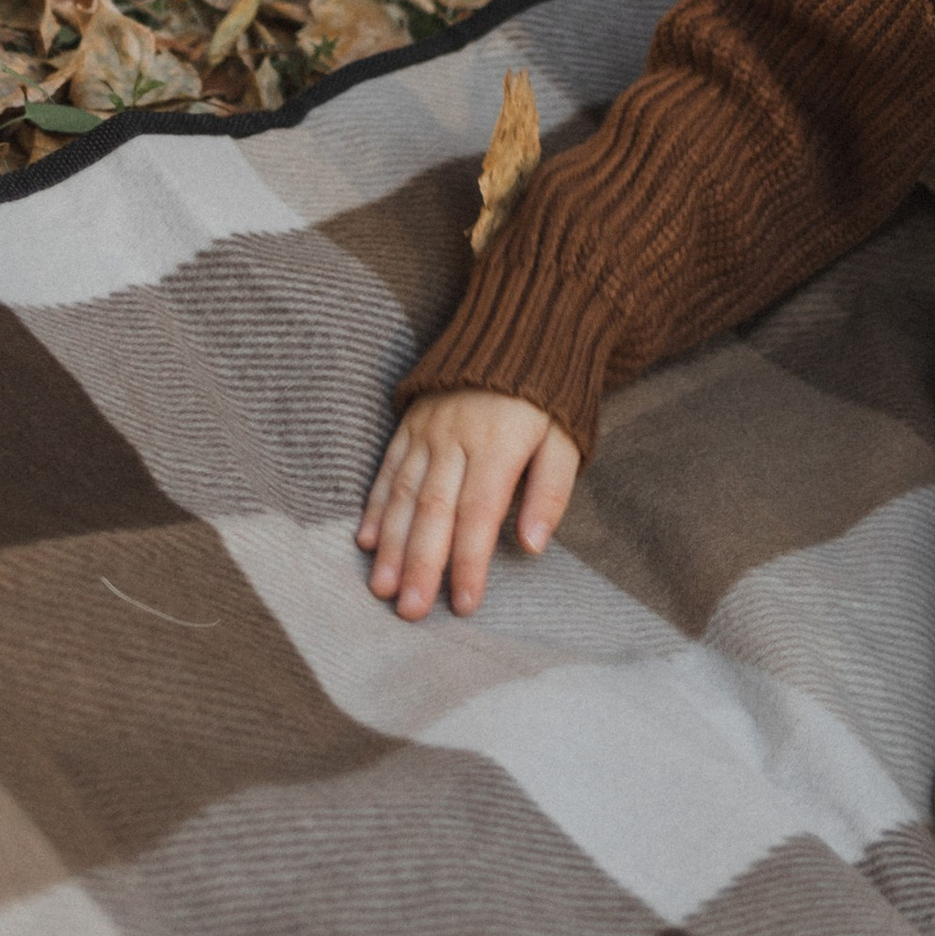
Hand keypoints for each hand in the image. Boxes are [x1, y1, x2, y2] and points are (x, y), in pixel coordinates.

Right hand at [357, 390, 578, 619]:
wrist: (523, 324)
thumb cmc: (551, 394)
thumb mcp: (567, 437)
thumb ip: (550, 491)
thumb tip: (532, 546)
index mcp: (499, 444)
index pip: (480, 513)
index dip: (470, 561)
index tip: (464, 604)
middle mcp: (456, 437)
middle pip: (435, 509)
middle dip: (421, 564)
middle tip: (409, 611)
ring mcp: (428, 428)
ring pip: (405, 493)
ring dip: (392, 544)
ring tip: (382, 587)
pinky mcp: (410, 421)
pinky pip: (389, 467)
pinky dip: (377, 505)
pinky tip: (367, 541)